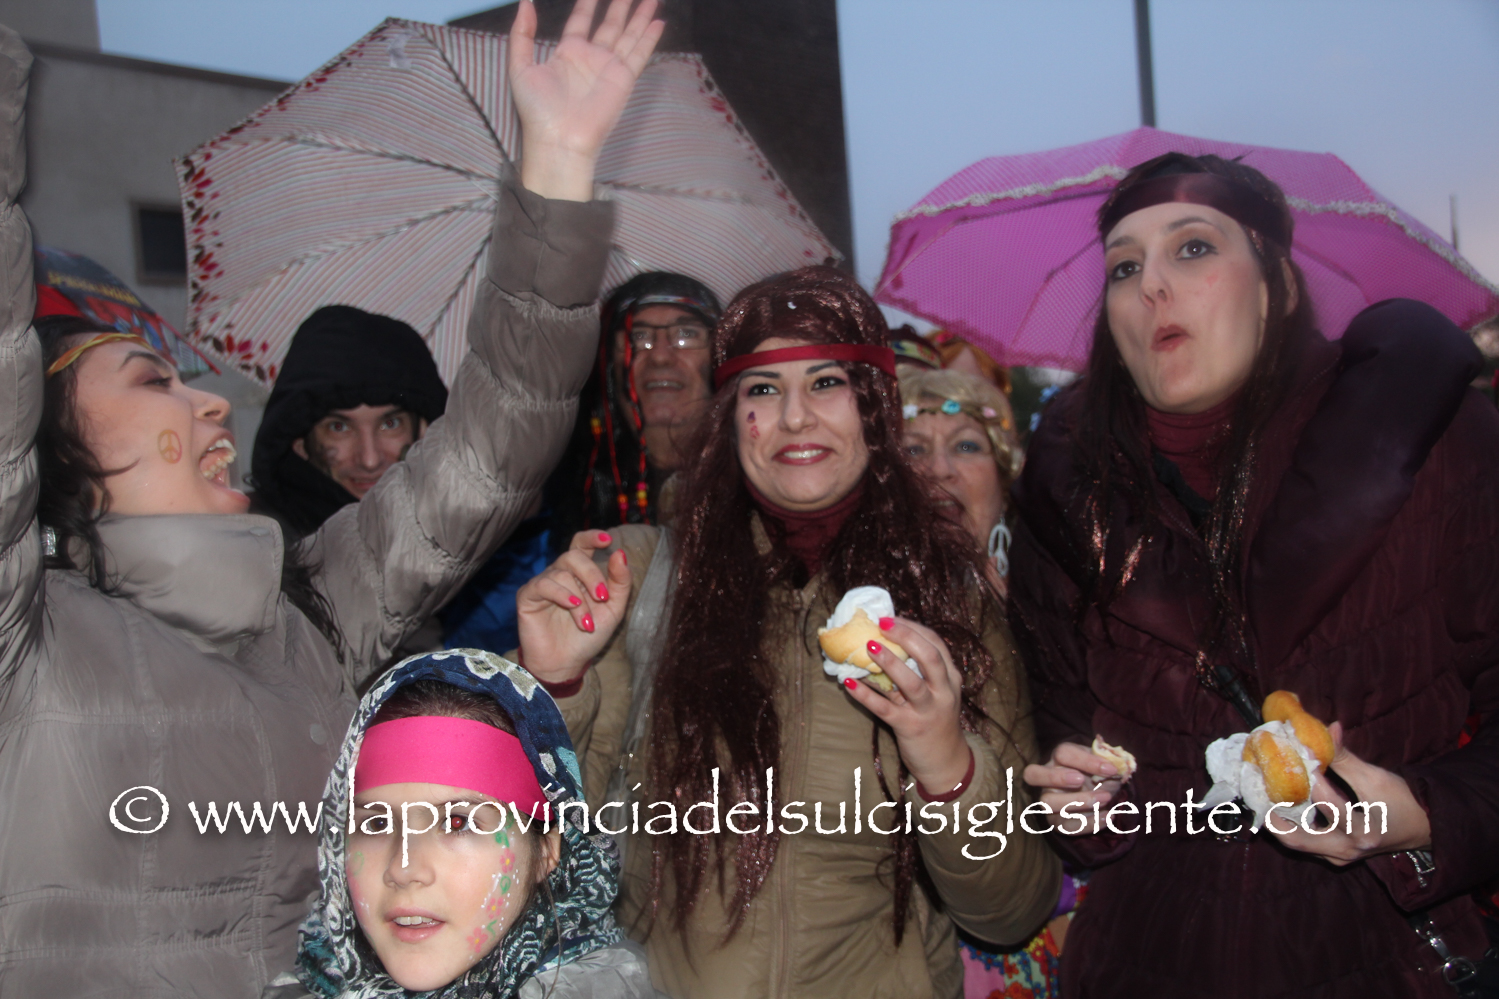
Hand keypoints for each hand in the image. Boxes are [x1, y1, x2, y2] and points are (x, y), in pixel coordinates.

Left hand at [509, 0, 664, 199]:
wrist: (559, 140)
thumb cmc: (537, 109)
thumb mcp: (520, 67)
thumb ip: (522, 34)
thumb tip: (524, 4)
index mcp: (567, 53)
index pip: (581, 20)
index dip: (588, 3)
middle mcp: (591, 57)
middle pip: (610, 23)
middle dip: (620, 4)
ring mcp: (609, 67)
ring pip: (628, 33)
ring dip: (639, 14)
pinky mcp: (624, 78)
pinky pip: (640, 52)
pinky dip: (650, 37)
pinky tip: (658, 20)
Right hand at [516, 530, 630, 683]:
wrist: (567, 663)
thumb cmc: (589, 636)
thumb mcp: (613, 609)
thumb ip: (620, 582)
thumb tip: (620, 552)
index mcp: (580, 573)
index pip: (581, 544)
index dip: (592, 537)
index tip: (607, 539)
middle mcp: (560, 573)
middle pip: (574, 556)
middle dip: (592, 575)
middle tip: (603, 598)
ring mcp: (543, 583)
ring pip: (562, 573)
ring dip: (580, 600)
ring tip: (587, 623)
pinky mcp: (527, 596)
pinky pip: (544, 584)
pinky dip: (562, 595)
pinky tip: (573, 607)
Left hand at [841, 617, 970, 794]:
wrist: (945, 762)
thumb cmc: (934, 719)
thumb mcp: (935, 693)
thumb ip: (917, 672)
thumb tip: (882, 643)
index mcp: (950, 678)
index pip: (936, 644)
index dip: (913, 628)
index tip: (889, 618)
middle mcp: (943, 692)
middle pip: (929, 657)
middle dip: (906, 636)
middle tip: (882, 623)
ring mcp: (928, 711)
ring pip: (911, 683)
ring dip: (889, 663)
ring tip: (869, 647)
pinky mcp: (910, 728)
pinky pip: (885, 709)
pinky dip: (865, 695)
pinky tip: (849, 683)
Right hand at [1023, 742, 1120, 831]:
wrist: (1102, 795)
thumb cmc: (1100, 776)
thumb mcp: (1105, 764)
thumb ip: (1110, 762)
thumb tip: (1115, 766)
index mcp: (1059, 759)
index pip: (1062, 754)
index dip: (1086, 761)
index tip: (1111, 769)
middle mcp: (1048, 779)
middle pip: (1032, 774)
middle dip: (1056, 777)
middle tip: (1080, 780)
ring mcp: (1049, 801)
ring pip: (1047, 802)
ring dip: (1077, 802)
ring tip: (1104, 799)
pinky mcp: (1056, 822)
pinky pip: (1065, 826)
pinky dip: (1089, 823)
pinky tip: (1108, 816)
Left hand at [1265, 722, 1431, 863]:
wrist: (1424, 829)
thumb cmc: (1403, 802)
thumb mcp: (1376, 778)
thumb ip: (1346, 757)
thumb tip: (1329, 728)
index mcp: (1362, 833)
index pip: (1328, 804)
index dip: (1311, 777)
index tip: (1298, 755)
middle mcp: (1347, 850)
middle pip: (1298, 840)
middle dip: (1274, 816)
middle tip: (1258, 792)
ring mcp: (1341, 857)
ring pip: (1299, 844)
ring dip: (1280, 822)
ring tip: (1264, 798)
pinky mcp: (1337, 855)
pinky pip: (1309, 843)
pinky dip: (1293, 826)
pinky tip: (1282, 806)